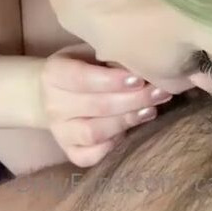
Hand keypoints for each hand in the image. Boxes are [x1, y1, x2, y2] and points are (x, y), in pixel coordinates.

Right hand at [38, 44, 172, 166]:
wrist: (51, 94)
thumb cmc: (80, 66)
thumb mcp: (88, 53)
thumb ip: (109, 58)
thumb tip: (143, 65)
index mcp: (53, 74)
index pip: (81, 78)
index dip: (111, 80)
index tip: (139, 79)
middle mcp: (52, 105)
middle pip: (95, 106)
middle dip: (132, 101)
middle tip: (160, 93)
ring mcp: (59, 132)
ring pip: (93, 133)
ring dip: (126, 122)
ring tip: (151, 110)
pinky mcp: (68, 151)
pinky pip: (88, 157)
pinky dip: (111, 148)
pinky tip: (130, 133)